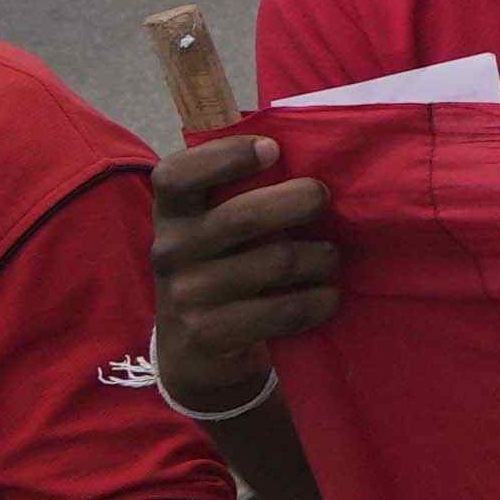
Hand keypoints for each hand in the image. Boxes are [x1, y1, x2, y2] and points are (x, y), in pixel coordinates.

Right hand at [147, 130, 346, 421]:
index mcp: (171, 213)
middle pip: (243, 217)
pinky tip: (326, 296)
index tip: (272, 149)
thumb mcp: (212, 226)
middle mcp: (170, 251)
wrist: (194, 353)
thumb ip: (239, 190)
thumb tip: (304, 146)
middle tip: (323, 199)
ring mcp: (187, 296)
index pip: (176, 175)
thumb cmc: (220, 268)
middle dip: (300, 201)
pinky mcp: (210, 334)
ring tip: (329, 258)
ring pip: (278, 262)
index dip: (225, 156)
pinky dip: (319, 300)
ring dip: (321, 258)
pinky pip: (285, 310)